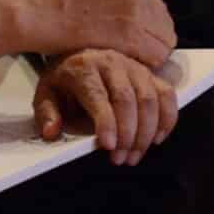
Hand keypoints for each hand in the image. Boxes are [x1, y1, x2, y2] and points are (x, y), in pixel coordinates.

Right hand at [0, 0, 176, 66]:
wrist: (40, 12)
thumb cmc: (58, 1)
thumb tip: (137, 13)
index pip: (159, 10)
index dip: (149, 29)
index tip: (136, 40)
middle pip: (165, 27)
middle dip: (151, 43)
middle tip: (130, 54)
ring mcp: (137, 12)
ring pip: (163, 44)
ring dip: (147, 56)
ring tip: (123, 59)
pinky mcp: (131, 35)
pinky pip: (154, 58)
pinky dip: (141, 65)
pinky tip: (122, 64)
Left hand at [33, 48, 177, 163]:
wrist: (79, 55)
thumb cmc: (65, 79)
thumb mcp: (47, 94)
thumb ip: (47, 114)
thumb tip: (51, 131)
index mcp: (84, 68)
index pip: (98, 96)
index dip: (106, 122)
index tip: (108, 146)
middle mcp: (112, 63)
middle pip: (128, 99)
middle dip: (128, 134)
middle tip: (121, 158)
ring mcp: (134, 67)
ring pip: (150, 98)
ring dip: (146, 132)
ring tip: (135, 155)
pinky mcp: (150, 73)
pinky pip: (167, 94)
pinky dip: (167, 118)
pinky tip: (156, 138)